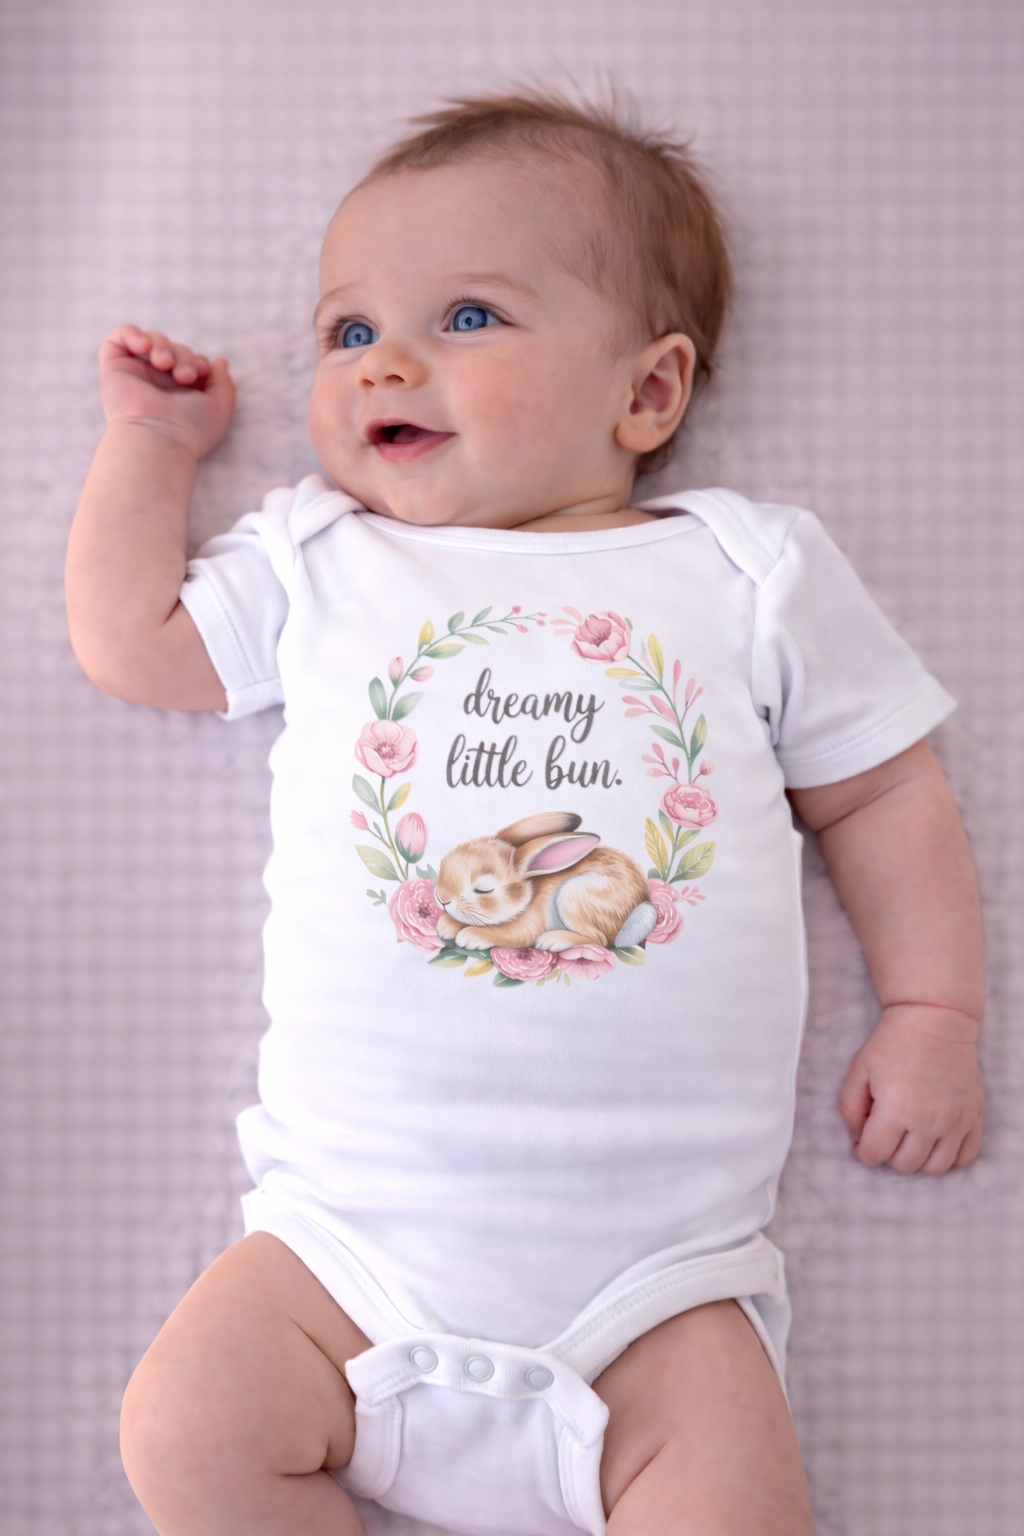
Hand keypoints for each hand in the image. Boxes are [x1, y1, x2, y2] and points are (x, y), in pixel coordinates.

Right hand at [99, 324, 234, 458]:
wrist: (159, 439)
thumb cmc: (190, 431)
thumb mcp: (219, 408)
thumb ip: (223, 383)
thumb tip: (220, 361)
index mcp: (181, 392)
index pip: (192, 361)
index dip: (199, 361)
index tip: (202, 373)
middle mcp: (158, 383)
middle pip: (175, 349)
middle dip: (184, 355)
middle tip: (183, 376)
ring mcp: (136, 374)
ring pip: (152, 340)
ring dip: (162, 345)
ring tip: (164, 363)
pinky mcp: (114, 368)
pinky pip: (119, 337)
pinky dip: (132, 333)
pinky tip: (144, 346)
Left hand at [839, 1003, 983, 1174]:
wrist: (934, 1019)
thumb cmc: (893, 1043)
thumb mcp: (858, 1070)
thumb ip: (849, 1108)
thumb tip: (858, 1137)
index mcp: (897, 1108)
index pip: (875, 1155)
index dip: (862, 1151)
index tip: (862, 1140)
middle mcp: (929, 1120)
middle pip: (904, 1165)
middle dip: (888, 1154)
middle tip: (885, 1132)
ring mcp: (956, 1121)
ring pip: (935, 1168)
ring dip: (918, 1159)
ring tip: (909, 1136)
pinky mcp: (974, 1117)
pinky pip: (965, 1157)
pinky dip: (949, 1155)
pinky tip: (935, 1137)